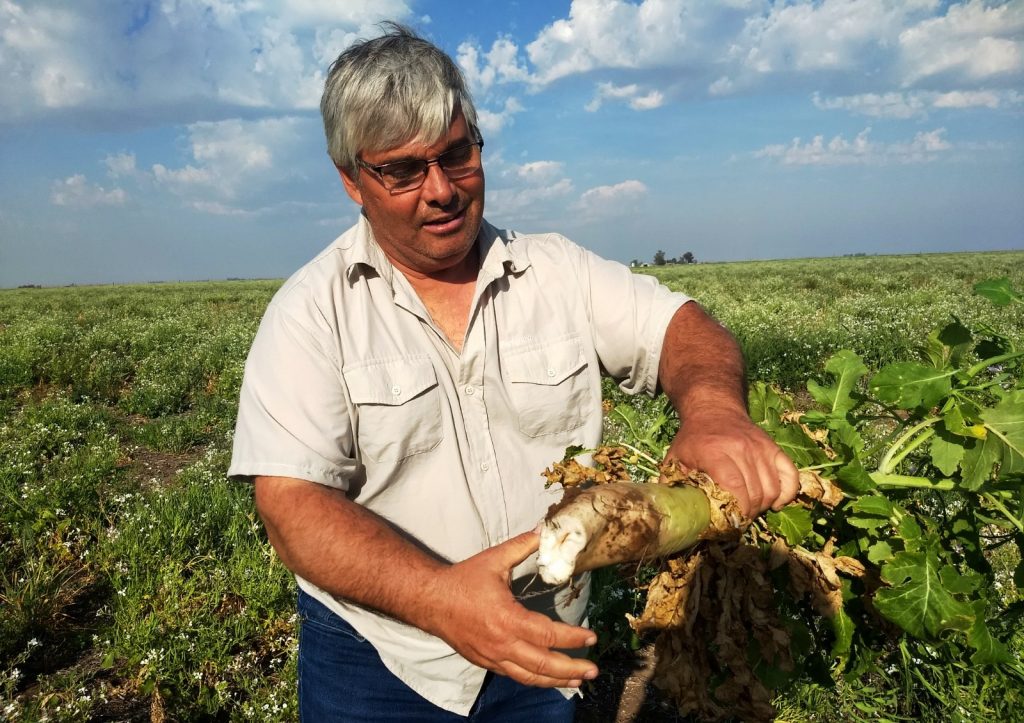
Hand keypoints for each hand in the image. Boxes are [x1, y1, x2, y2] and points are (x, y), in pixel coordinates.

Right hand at [422, 531, 598, 687]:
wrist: (430, 600)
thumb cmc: (463, 580)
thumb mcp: (494, 559)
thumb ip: (522, 546)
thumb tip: (544, 530)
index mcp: (507, 618)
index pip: (548, 634)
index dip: (572, 638)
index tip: (592, 638)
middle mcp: (502, 643)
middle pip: (543, 664)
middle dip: (571, 669)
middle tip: (593, 670)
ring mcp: (493, 656)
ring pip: (529, 676)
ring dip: (556, 680)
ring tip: (577, 680)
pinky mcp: (485, 662)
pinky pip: (515, 675)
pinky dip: (535, 679)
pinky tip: (548, 677)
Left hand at [667, 409, 799, 516]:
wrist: (713, 409)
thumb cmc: (693, 438)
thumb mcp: (675, 457)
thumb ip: (671, 484)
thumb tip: (672, 511)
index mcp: (715, 452)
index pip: (734, 486)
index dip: (736, 510)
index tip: (730, 523)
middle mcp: (742, 448)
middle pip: (755, 491)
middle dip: (748, 513)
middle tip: (738, 520)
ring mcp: (761, 447)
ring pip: (773, 487)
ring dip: (764, 506)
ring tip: (750, 511)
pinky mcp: (774, 447)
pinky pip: (790, 475)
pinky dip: (787, 494)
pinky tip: (774, 503)